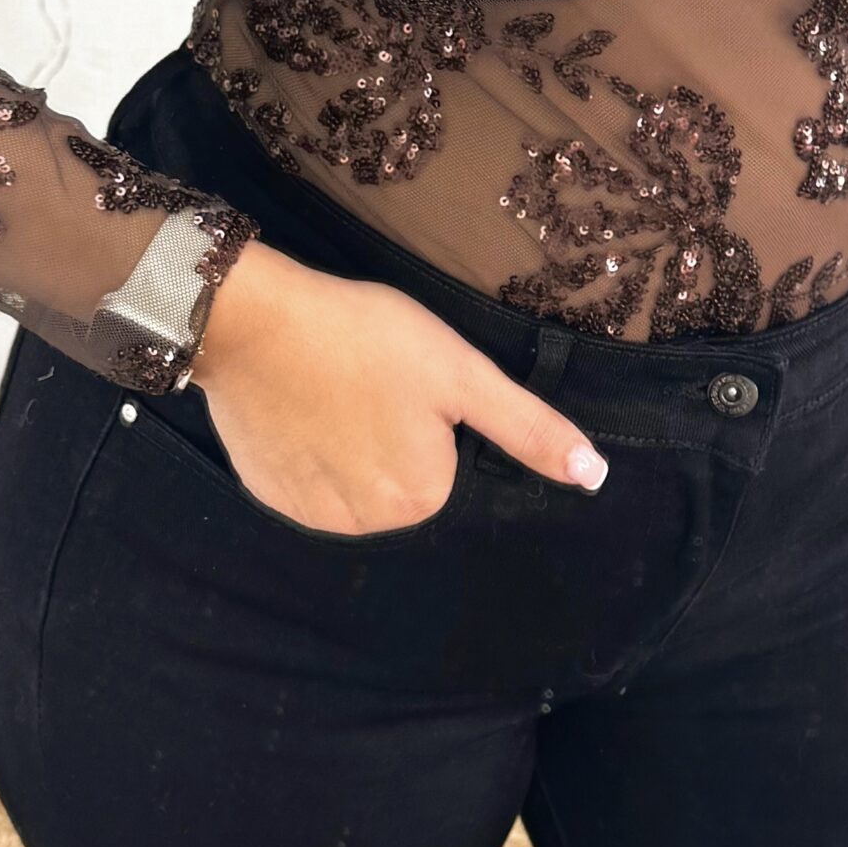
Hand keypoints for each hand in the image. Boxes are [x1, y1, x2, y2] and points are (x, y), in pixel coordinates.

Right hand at [189, 238, 608, 534]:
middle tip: (372, 380)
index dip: (433, 418)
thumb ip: (527, 429)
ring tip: (335, 389)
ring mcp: (310, 515)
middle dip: (395, 437)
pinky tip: (302, 406)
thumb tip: (594, 476)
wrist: (253, 322)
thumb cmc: (366, 337)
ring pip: (356, 483)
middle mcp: (367, 523)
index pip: (449, 464)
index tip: (408, 382)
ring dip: (353, 447)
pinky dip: (311, 450)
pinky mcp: (267, 495)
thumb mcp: (461, 373)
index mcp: (421, 496)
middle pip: (404, 480)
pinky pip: (310, 481)